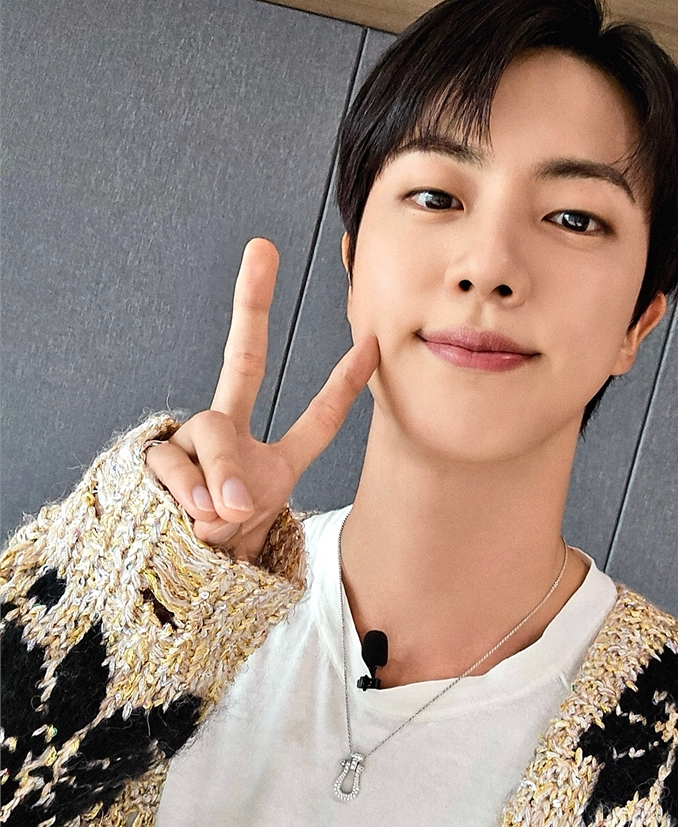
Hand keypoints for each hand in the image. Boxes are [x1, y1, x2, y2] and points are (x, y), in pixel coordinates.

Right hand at [145, 237, 378, 563]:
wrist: (168, 578)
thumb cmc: (218, 549)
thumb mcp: (250, 529)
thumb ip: (244, 504)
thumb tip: (216, 496)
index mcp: (267, 456)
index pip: (315, 416)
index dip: (345, 384)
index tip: (373, 343)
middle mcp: (227, 436)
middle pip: (242, 360)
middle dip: (252, 301)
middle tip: (261, 248)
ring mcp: (191, 444)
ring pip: (212, 433)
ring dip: (220, 476)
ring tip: (219, 518)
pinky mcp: (153, 463)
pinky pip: (171, 463)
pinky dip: (185, 490)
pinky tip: (189, 514)